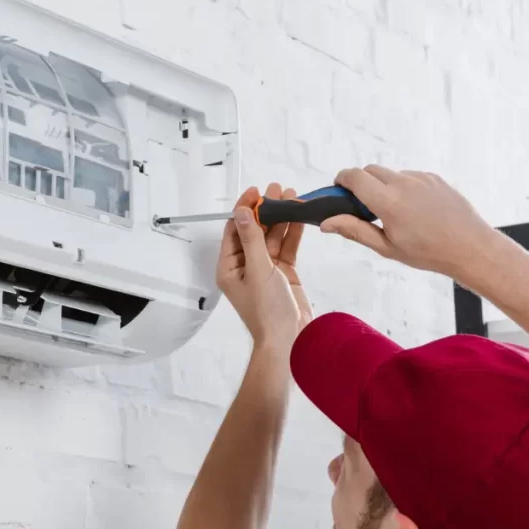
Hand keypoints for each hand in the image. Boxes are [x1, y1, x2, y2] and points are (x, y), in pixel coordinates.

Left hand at [216, 183, 312, 349]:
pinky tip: (299, 215)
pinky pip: (286, 247)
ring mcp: (265, 269)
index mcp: (229, 267)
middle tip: (276, 190)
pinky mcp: (283, 272)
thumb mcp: (257, 270)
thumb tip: (241, 212)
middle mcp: (245, 266)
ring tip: (291, 196)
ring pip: (272, 237)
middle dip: (265, 210)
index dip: (243, 209)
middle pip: (254, 230)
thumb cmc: (267, 312)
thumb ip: (252, 238)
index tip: (255, 192)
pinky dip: (292, 232)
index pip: (234, 230)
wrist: (289, 339)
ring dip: (281, 217)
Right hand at [320, 166, 497, 276]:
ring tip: (393, 212)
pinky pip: (409, 176)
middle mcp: (404, 183)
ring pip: (390, 173)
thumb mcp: (386, 247)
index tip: (338, 189)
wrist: (469, 247)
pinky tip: (412, 210)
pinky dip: (402, 187)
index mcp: (388, 202)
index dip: (341, 180)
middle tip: (363, 207)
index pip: (354, 177)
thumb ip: (354, 230)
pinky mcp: (434, 177)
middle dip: (361, 183)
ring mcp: (421, 177)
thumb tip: (326, 223)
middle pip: (370, 170)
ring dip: (383, 186)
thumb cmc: (428, 252)